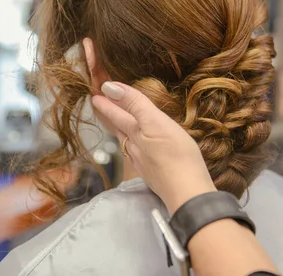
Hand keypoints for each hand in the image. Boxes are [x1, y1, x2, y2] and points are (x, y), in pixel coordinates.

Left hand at [91, 82, 216, 213]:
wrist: (188, 194)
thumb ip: (134, 104)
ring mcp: (144, 164)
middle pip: (119, 129)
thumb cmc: (176, 156)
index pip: (117, 114)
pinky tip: (138, 150)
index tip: (95, 96)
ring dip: (121, 131)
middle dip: (110, 117)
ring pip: (128, 143)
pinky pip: (138, 156)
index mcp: (135, 133)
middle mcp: (135, 149)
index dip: (107, 103)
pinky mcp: (154, 175)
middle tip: (101, 107)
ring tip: (118, 125)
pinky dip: (134, 147)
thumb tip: (108, 87)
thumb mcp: (155, 122)